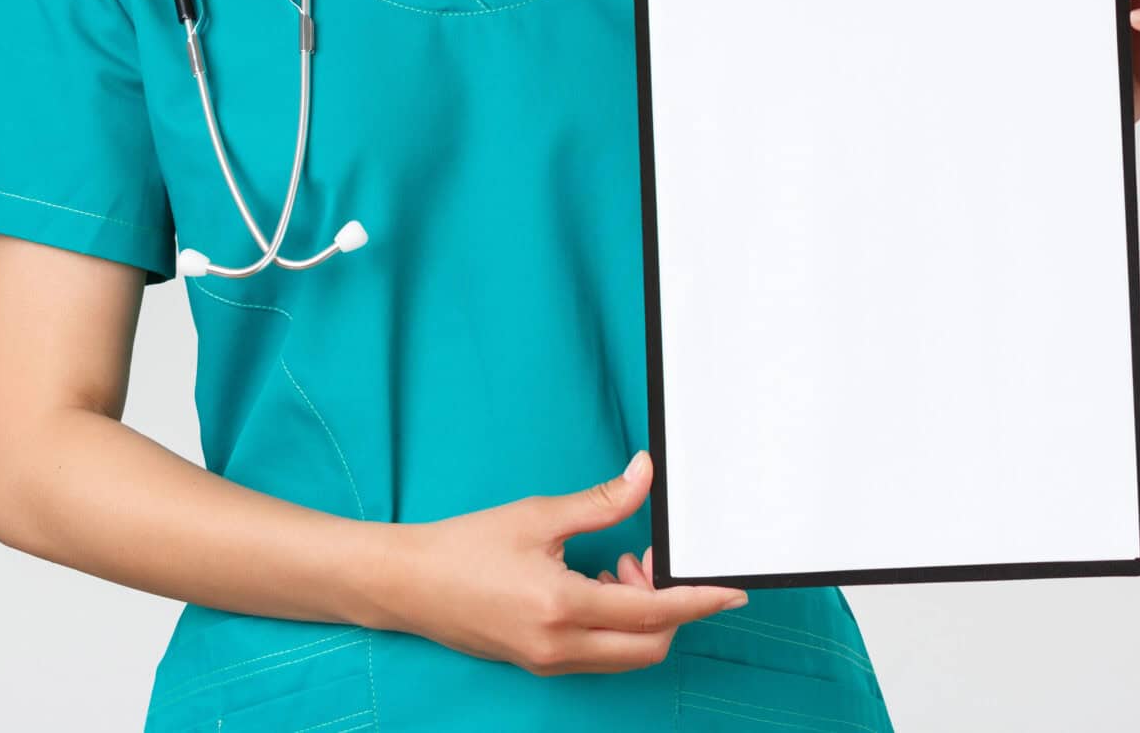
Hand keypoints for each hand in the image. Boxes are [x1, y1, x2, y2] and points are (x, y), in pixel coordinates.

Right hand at [382, 450, 746, 675]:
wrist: (408, 584)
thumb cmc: (464, 546)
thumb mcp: (537, 515)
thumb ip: (601, 502)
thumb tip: (644, 476)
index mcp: (562, 607)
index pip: (653, 612)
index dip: (698, 601)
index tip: (732, 592)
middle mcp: (561, 647)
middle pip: (649, 646)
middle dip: (670, 609)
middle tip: (649, 561)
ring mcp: (550, 662)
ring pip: (626, 655)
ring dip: (641, 617)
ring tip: (616, 566)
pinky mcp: (540, 663)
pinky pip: (599, 655)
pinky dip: (614, 626)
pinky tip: (595, 585)